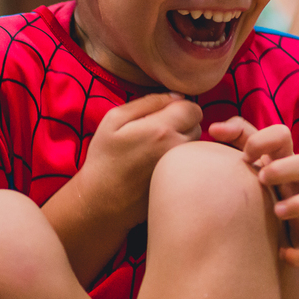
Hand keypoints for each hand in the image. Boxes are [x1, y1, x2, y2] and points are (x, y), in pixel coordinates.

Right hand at [79, 93, 202, 230]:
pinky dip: (182, 161)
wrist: (101, 202)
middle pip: (197, 126)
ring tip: (158, 149)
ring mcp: (182, 170)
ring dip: (183, 142)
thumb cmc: (104, 158)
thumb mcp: (114, 119)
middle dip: (183, 124)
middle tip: (158, 132)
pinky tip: (161, 166)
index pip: (193, 108)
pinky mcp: (182, 185)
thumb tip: (176, 96)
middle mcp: (177, 149)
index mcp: (161, 129)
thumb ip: (148, 102)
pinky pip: (192, 165)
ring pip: (196, 146)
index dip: (180, 107)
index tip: (164, 113)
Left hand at [210, 117, 298, 267]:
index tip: (245, 156)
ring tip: (276, 212)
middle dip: (286, 168)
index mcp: (282, 162)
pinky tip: (285, 254)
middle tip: (262, 178)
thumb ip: (236, 140)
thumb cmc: (263, 193)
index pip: (283, 135)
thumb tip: (214, 128)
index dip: (265, 140)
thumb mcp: (251, 165)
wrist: (286, 237)